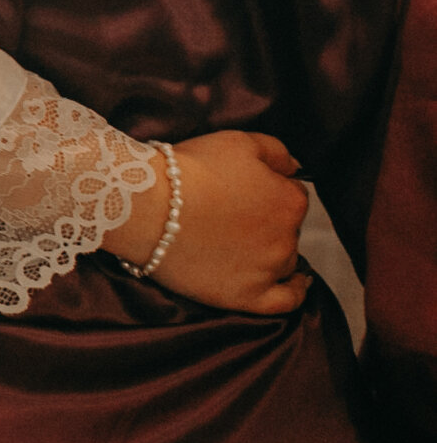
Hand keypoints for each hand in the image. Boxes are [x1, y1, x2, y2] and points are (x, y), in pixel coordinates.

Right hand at [117, 131, 311, 314]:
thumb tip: (296, 169)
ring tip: (241, 242)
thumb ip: (278, 153)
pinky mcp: (247, 296)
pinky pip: (286, 301)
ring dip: (270, 249)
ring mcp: (268, 271)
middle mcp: (288, 238)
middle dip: (267, 220)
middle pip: (287, 228)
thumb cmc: (190, 170)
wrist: (146, 206)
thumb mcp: (239, 141)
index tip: (244, 188)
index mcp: (290, 201)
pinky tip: (296, 281)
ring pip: (284, 259)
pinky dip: (295, 290)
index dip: (268, 188)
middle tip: (231, 213)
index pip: (293, 194)